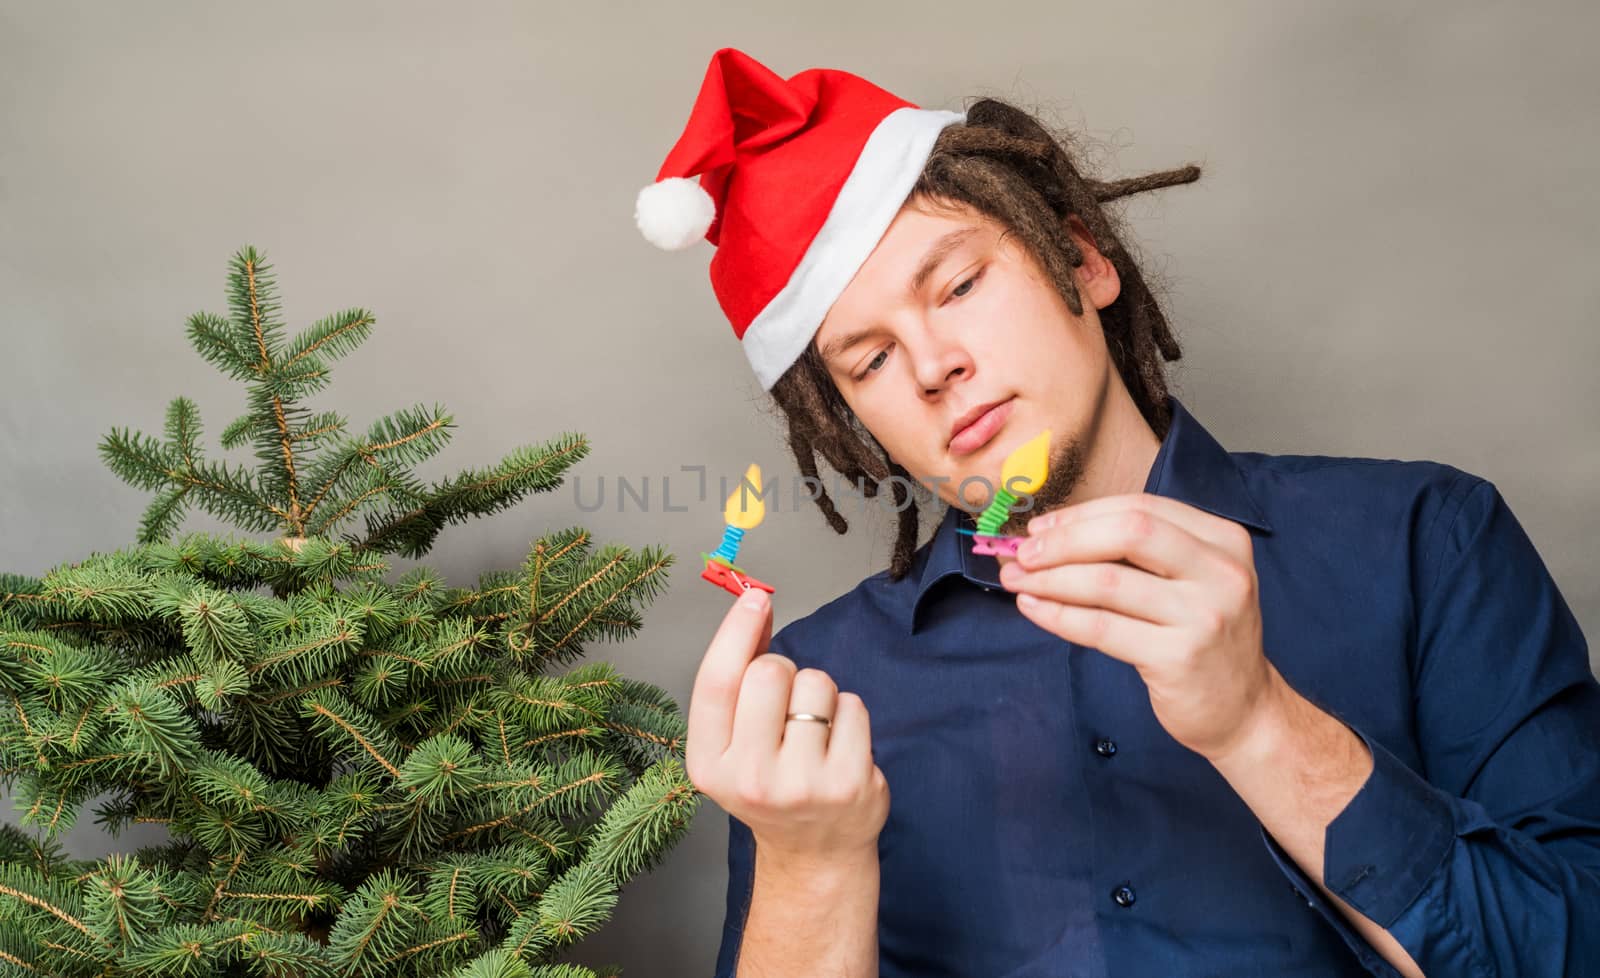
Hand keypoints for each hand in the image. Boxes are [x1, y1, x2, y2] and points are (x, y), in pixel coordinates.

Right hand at [685, 588, 889, 867]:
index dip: (734, 631)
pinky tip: (839, 747)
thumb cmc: (772, 783)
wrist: (814, 852)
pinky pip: (853, 705)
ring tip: (814, 733)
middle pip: (769, 672)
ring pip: (817, 682)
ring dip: (820, 694)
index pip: (716, 682)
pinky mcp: (848, 784)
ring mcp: (801, 785)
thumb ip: (737, 681)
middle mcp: (749, 779)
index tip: (753, 597)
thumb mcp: (734, 744)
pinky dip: (849, 715)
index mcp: (709, 765)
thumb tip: (754, 606)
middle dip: (783, 669)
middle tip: (786, 705)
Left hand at [998, 493, 1284, 761]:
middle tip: (1022, 554)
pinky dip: (1059, 616)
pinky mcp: (1179, 658)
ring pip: (1108, 581)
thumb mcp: (1190, 581)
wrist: (1242, 710)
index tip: (1041, 529)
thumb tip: (1052, 535)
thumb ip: (1139, 555)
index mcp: (1223, 540)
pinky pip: (1103, 628)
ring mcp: (1204, 615)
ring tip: (1016, 581)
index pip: (1142, 508)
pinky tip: (1033, 609)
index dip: (1083, 515)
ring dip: (1050, 579)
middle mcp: (1221, 572)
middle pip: (1128, 533)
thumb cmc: (1202, 639)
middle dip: (1065, 540)